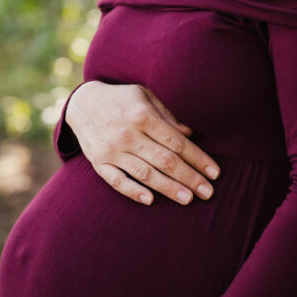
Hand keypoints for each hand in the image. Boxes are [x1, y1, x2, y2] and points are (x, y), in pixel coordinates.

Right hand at [65, 81, 219, 205]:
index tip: (214, 173)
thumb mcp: (145, 96)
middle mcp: (127, 134)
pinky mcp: (98, 162)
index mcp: (142, 116)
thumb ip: (167, 115)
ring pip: (144, 174)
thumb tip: (190, 134)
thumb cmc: (121, 98)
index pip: (176, 142)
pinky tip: (150, 200)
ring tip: (188, 199)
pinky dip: (133, 191)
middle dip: (189, 178)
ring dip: (168, 188)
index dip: (197, 158)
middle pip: (164, 161)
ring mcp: (112, 150)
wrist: (81, 103)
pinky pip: (116, 181)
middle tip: (208, 192)